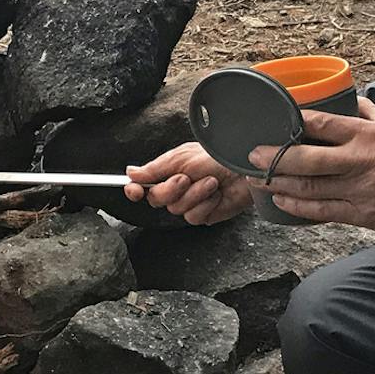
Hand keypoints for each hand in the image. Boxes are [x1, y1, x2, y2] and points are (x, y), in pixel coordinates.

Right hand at [125, 141, 251, 226]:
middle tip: (186, 178)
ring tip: (210, 182)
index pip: (143, 185)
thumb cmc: (216, 156)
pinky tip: (216, 195)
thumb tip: (130, 173)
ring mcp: (191, 203)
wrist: (243, 169)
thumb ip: (154, 169)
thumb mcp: (181, 158)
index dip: (135, 190)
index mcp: (169, 172)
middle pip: (157, 199)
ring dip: (194, 195)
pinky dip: (206, 205)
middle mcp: (177, 188)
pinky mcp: (205, 214)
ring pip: (177, 209)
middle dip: (171, 189)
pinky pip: (194, 217)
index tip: (134, 190)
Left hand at [250, 99, 374, 237]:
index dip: (294, 123)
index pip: (322, 124)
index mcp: (367, 136)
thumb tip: (345, 100)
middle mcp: (359, 162)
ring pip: (308, 188)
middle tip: (252, 155)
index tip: (274, 120)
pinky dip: (296, 206)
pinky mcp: (359, 214)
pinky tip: (279, 199)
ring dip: (278, 183)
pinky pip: (320, 211)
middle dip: (274, 158)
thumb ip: (366, 112)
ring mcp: (357, 191)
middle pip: (307, 160)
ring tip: (257, 178)